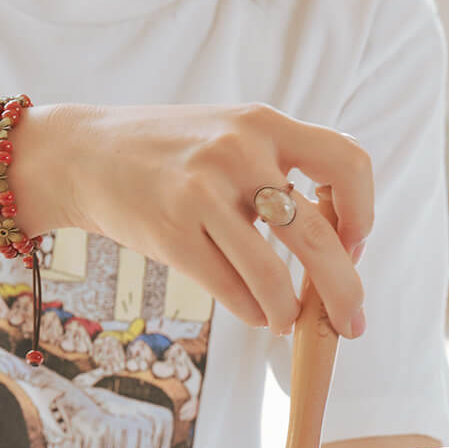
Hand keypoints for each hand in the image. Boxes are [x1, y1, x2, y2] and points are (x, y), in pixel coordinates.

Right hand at [24, 100, 369, 337]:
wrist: (86, 154)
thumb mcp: (234, 138)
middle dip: (345, 293)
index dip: (362, 213)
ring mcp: (202, 191)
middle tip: (351, 323)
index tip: (353, 245)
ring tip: (286, 322)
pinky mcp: (172, 231)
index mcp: (264, 123)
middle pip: (321, 238)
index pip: (349, 163)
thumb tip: (343, 253)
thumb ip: (285, 175)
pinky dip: (252, 311)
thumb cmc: (177, 157)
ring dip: (290, 313)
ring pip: (274, 277)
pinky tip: (254, 311)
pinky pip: (232, 291)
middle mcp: (238, 150)